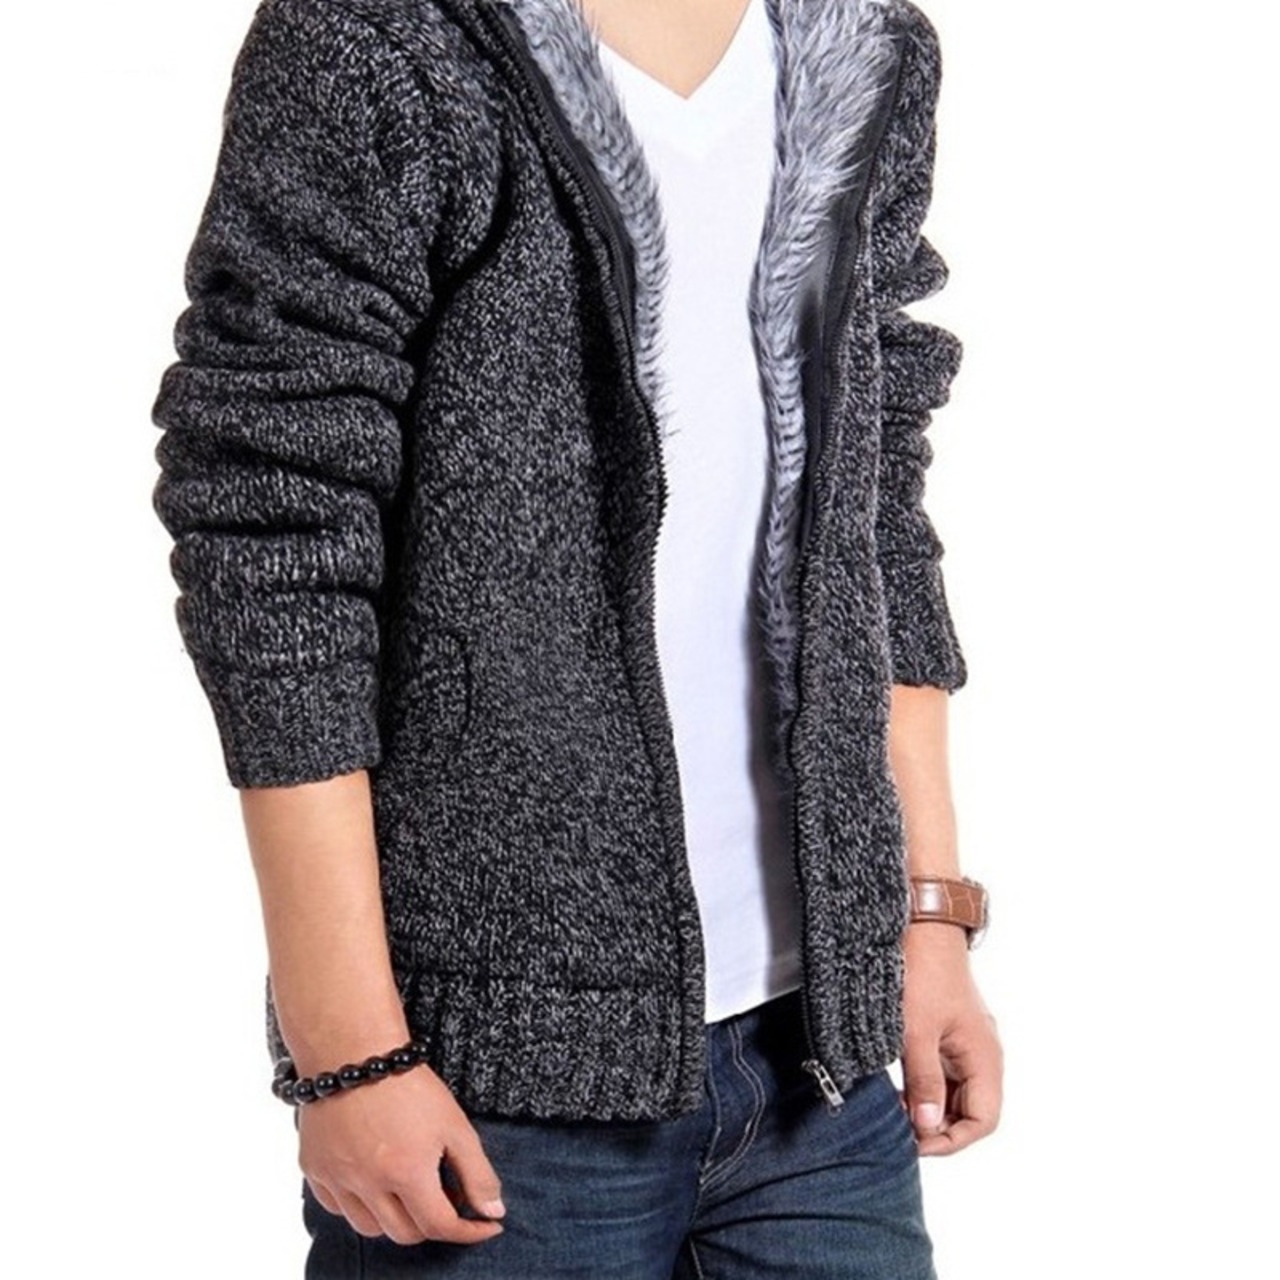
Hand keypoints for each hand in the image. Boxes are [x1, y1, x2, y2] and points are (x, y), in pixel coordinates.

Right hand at [299, 1061, 505, 1245]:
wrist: (353, 1048)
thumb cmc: (408, 1083)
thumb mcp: (455, 1124)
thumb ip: (477, 1173)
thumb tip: (494, 1214)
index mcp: (405, 1172)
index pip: (440, 1226)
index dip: (468, 1231)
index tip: (486, 1225)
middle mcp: (367, 1183)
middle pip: (405, 1233)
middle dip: (432, 1224)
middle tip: (446, 1200)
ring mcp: (336, 1178)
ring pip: (369, 1228)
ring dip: (394, 1220)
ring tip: (410, 1192)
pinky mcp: (313, 1168)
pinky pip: (337, 1208)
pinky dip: (358, 1206)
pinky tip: (374, 1182)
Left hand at [899, 921, 1001, 1154]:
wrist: (921, 923)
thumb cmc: (922, 971)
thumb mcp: (916, 1031)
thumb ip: (924, 1080)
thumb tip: (928, 1126)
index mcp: (984, 1057)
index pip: (982, 1121)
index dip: (950, 1139)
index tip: (914, 1141)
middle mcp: (982, 1053)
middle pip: (970, 1111)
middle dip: (938, 1126)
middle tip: (900, 1128)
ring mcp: (966, 1042)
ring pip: (956, 1092)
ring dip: (929, 1106)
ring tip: (896, 1108)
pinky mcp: (949, 1030)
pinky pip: (944, 1071)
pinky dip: (925, 1085)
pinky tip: (899, 1086)